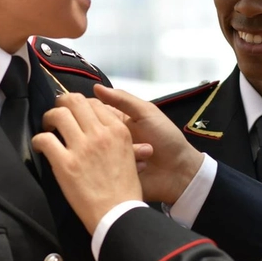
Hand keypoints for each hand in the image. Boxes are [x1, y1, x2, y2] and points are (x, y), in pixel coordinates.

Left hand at [32, 93, 142, 233]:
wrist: (118, 214)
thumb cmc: (125, 189)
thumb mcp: (131, 156)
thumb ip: (117, 139)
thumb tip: (103, 129)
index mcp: (118, 131)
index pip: (94, 103)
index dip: (81, 105)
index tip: (75, 113)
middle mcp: (100, 134)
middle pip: (75, 101)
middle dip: (62, 104)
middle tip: (58, 113)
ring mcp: (82, 148)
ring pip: (58, 115)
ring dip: (49, 118)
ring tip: (48, 127)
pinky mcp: (65, 164)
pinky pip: (45, 139)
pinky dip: (38, 140)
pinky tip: (40, 146)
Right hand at [94, 85, 203, 205]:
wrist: (179, 170)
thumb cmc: (166, 137)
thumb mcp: (146, 113)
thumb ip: (123, 100)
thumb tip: (96, 87)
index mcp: (117, 120)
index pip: (93, 110)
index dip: (86, 110)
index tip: (82, 112)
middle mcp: (111, 137)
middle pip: (91, 131)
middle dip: (100, 134)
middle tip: (119, 136)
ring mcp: (111, 156)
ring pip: (97, 151)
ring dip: (115, 151)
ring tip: (140, 151)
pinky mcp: (113, 173)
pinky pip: (105, 168)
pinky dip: (118, 166)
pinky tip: (138, 165)